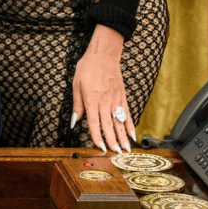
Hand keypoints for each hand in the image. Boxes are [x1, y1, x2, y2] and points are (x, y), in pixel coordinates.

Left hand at [71, 25, 132, 151]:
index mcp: (91, 99)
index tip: (101, 148)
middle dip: (112, 142)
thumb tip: (74, 121)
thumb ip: (77, 104)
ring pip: (119, 121)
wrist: (104, 53)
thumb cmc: (88, 67)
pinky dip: (130, 124)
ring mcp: (115, 99)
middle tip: (117, 155)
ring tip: (126, 149)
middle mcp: (104, 101)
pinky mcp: (122, 95)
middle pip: (108, 125)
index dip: (97, 137)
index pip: (94, 123)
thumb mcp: (76, 84)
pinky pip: (126, 112)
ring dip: (122, 137)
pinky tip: (132, 134)